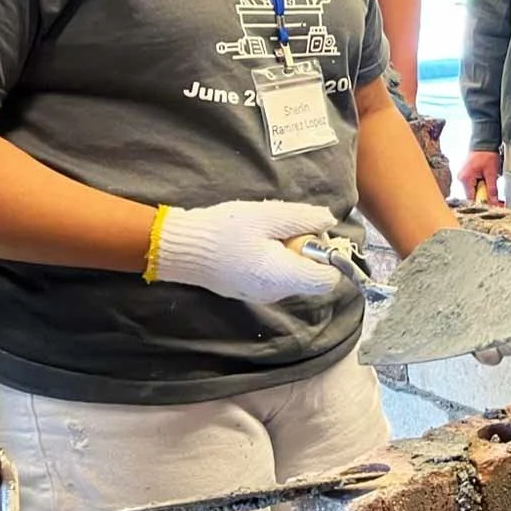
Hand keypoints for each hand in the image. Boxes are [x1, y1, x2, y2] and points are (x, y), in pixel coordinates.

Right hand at [153, 200, 347, 303]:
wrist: (181, 248)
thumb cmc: (225, 231)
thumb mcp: (268, 216)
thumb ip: (303, 219)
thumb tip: (328, 221)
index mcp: (284, 277)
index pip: (328, 279)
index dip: (329, 256)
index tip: (313, 234)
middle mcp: (277, 292)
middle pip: (310, 274)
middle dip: (306, 248)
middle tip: (284, 226)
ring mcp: (262, 294)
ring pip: (292, 274)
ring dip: (289, 252)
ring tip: (264, 231)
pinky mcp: (249, 290)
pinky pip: (275, 275)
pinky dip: (273, 258)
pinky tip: (253, 242)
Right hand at [458, 150, 503, 206]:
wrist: (484, 142)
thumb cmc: (487, 154)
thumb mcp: (492, 173)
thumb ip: (492, 189)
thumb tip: (494, 202)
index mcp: (465, 179)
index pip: (472, 198)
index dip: (483, 203)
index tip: (493, 205)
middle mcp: (461, 178)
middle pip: (472, 195)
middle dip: (484, 196)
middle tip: (496, 198)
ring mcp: (463, 176)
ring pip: (473, 190)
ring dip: (483, 190)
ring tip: (491, 184)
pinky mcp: (467, 174)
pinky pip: (473, 185)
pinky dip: (481, 185)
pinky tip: (487, 181)